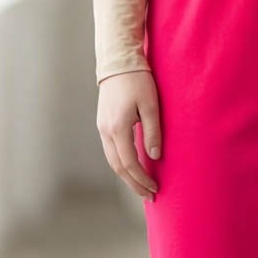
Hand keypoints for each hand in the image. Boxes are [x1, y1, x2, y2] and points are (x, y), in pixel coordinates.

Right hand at [96, 69, 161, 200]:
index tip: (154, 189)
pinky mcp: (103, 123)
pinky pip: (111, 150)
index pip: (129, 163)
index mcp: (118, 128)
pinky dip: (121, 163)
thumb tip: (155, 156)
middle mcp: (106, 131)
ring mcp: (102, 127)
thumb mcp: (152, 105)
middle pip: (118, 167)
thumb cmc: (138, 81)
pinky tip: (133, 166)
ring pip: (112, 160)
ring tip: (142, 184)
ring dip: (127, 175)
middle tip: (149, 194)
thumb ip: (152, 132)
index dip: (141, 179)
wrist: (119, 63)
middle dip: (133, 183)